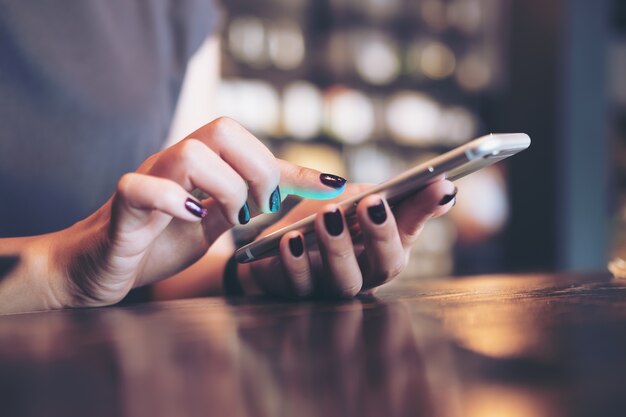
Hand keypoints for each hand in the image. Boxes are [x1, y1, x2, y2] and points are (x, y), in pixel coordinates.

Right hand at [47, 117, 345, 307]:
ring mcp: (149, 178)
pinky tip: (192, 220)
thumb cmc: (162, 239)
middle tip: (260, 211)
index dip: (294, 166)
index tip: (332, 187)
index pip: (252, 145)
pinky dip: (173, 200)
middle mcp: (177, 162)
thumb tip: (302, 191)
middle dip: (257, 171)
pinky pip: (143, 186)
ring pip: (190, 153)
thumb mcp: (218, 222)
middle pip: (222, 129)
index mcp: (203, 165)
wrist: (104, 265)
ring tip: (232, 220)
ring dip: (225, 189)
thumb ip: (250, 203)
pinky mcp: (123, 204)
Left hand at [247, 180, 456, 297]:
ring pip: (345, 281)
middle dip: (381, 234)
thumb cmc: (315, 218)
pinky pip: (299, 284)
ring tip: (328, 215)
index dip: (425, 209)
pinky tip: (291, 240)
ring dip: (338, 247)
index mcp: (382, 248)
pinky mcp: (296, 291)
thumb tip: (442, 185)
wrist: (268, 239)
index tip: (441, 184)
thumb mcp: (350, 199)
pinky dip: (296, 262)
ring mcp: (330, 286)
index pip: (410, 230)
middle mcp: (364, 273)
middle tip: (372, 203)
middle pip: (385, 266)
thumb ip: (387, 196)